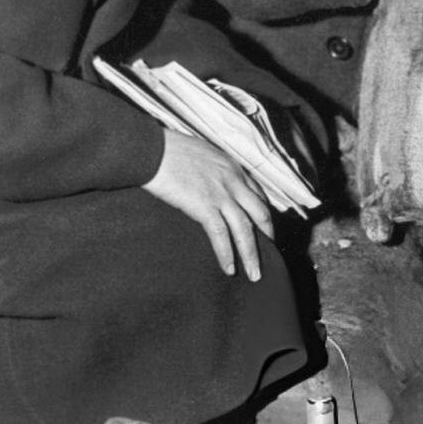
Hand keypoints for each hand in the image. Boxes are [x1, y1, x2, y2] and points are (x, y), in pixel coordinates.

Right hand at [142, 129, 272, 280]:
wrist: (152, 150)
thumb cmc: (169, 150)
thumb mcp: (201, 155)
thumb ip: (212, 171)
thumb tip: (208, 184)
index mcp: (233, 167)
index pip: (257, 195)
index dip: (263, 215)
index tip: (266, 230)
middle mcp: (233, 181)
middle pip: (260, 214)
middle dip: (267, 237)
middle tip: (269, 255)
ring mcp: (221, 194)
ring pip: (245, 229)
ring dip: (251, 255)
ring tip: (254, 274)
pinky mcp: (204, 206)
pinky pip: (221, 235)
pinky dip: (227, 254)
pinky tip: (229, 268)